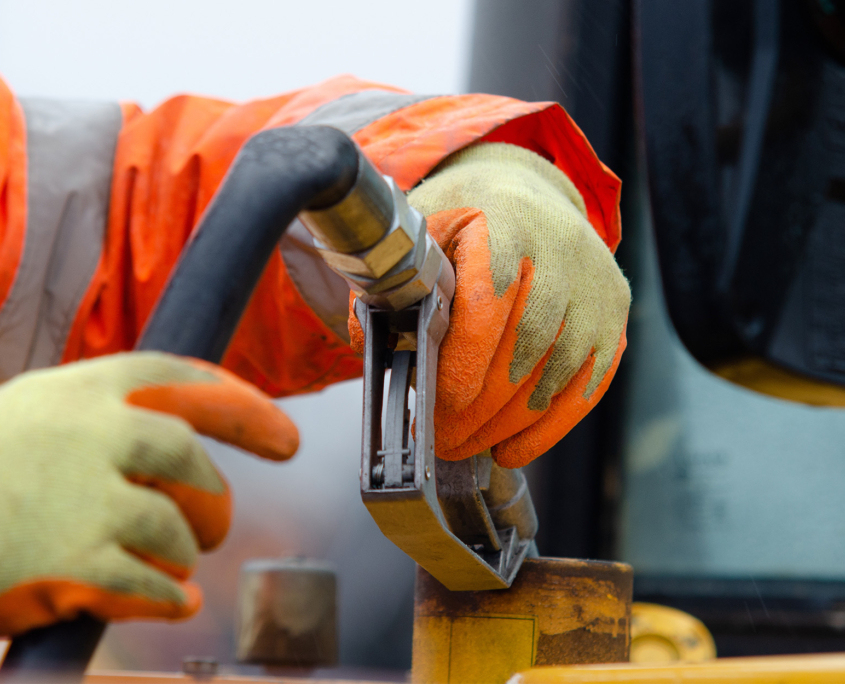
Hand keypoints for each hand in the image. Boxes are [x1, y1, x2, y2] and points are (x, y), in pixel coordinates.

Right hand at [0, 352, 297, 634]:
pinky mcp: (74, 561)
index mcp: (83, 389)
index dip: (244, 407)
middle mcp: (92, 432)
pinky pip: (154, 582)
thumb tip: (184, 435)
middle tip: (215, 523)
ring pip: (177, 525)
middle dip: (212, 495)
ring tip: (174, 561)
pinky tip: (173, 600)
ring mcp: (85, 496)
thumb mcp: (34, 414)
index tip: (284, 438)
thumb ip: (103, 413)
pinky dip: (169, 594)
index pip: (184, 379)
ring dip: (184, 549)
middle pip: (189, 457)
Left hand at [351, 142, 629, 467]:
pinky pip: (588, 385)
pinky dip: (549, 428)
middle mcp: (562, 253)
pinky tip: (511, 449)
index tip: (436, 403)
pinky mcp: (613, 319)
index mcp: (506, 225)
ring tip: (466, 445)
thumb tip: (371, 345)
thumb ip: (391, 286)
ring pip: (556, 376)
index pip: (489, 303)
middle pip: (524, 350)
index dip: (464, 363)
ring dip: (507, 424)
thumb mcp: (420, 234)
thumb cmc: (470, 221)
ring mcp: (595, 288)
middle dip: (478, 409)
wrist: (532, 198)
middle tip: (442, 439)